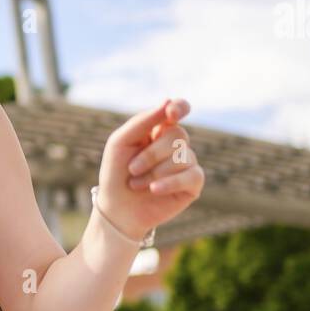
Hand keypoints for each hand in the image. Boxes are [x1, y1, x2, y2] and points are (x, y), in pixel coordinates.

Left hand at [95, 98, 204, 238]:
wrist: (117, 208)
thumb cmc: (116, 173)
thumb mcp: (121, 142)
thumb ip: (143, 121)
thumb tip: (168, 101)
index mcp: (159, 129)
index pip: (179, 109)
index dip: (180, 108)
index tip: (171, 114)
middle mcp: (176, 144)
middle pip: (178, 136)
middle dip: (151, 154)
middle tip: (132, 169)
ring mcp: (187, 163)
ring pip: (183, 157)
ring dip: (154, 172)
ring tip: (137, 184)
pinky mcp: (193, 184)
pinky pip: (192, 175)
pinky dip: (169, 182)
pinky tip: (154, 190)